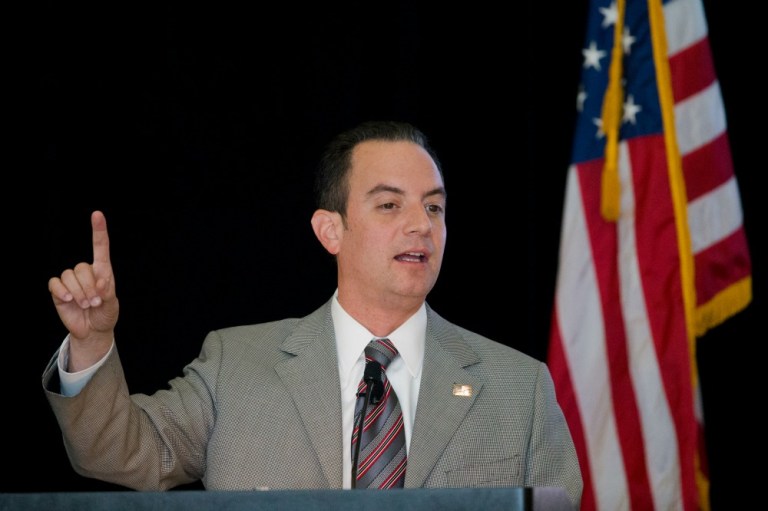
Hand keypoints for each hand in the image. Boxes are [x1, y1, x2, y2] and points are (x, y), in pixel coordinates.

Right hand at [48, 210, 118, 370]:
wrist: (92, 331)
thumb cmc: (105, 315)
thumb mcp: (112, 306)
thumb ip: (108, 293)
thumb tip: (101, 282)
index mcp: (103, 271)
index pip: (100, 247)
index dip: (98, 230)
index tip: (97, 214)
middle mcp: (86, 272)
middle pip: (82, 267)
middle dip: (88, 287)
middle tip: (95, 302)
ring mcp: (71, 281)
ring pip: (69, 275)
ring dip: (78, 292)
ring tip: (86, 305)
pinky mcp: (58, 290)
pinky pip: (55, 283)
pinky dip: (62, 291)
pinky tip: (68, 299)